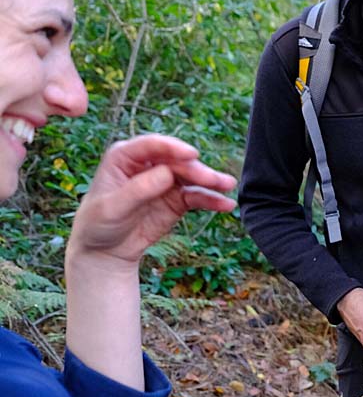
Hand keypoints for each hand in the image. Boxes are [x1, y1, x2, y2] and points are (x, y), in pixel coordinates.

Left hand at [67, 134, 236, 271]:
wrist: (105, 250)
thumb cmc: (98, 223)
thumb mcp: (113, 207)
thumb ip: (138, 190)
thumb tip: (167, 173)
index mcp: (124, 157)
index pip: (151, 146)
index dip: (173, 148)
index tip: (192, 154)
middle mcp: (148, 164)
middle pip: (177, 161)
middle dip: (197, 169)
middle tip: (213, 180)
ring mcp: (165, 181)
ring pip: (192, 176)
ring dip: (211, 181)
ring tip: (228, 186)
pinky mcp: (177, 198)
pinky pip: (197, 196)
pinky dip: (212, 200)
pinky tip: (226, 204)